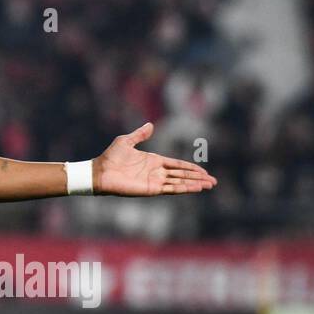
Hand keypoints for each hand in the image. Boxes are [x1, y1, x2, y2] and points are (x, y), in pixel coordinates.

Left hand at [93, 122, 217, 196]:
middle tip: (213, 181)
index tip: (204, 171)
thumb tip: (150, 124)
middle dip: (198, 178)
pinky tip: (195, 188)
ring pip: (180, 182)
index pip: (177, 165)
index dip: (191, 168)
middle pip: (182, 175)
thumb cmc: (111, 157)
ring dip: (195, 184)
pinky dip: (184, 188)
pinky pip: (172, 188)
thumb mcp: (126, 141)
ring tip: (209, 185)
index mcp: (154, 160)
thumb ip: (139, 134)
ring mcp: (155, 181)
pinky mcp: (151, 189)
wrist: (100, 172)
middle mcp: (157, 172)